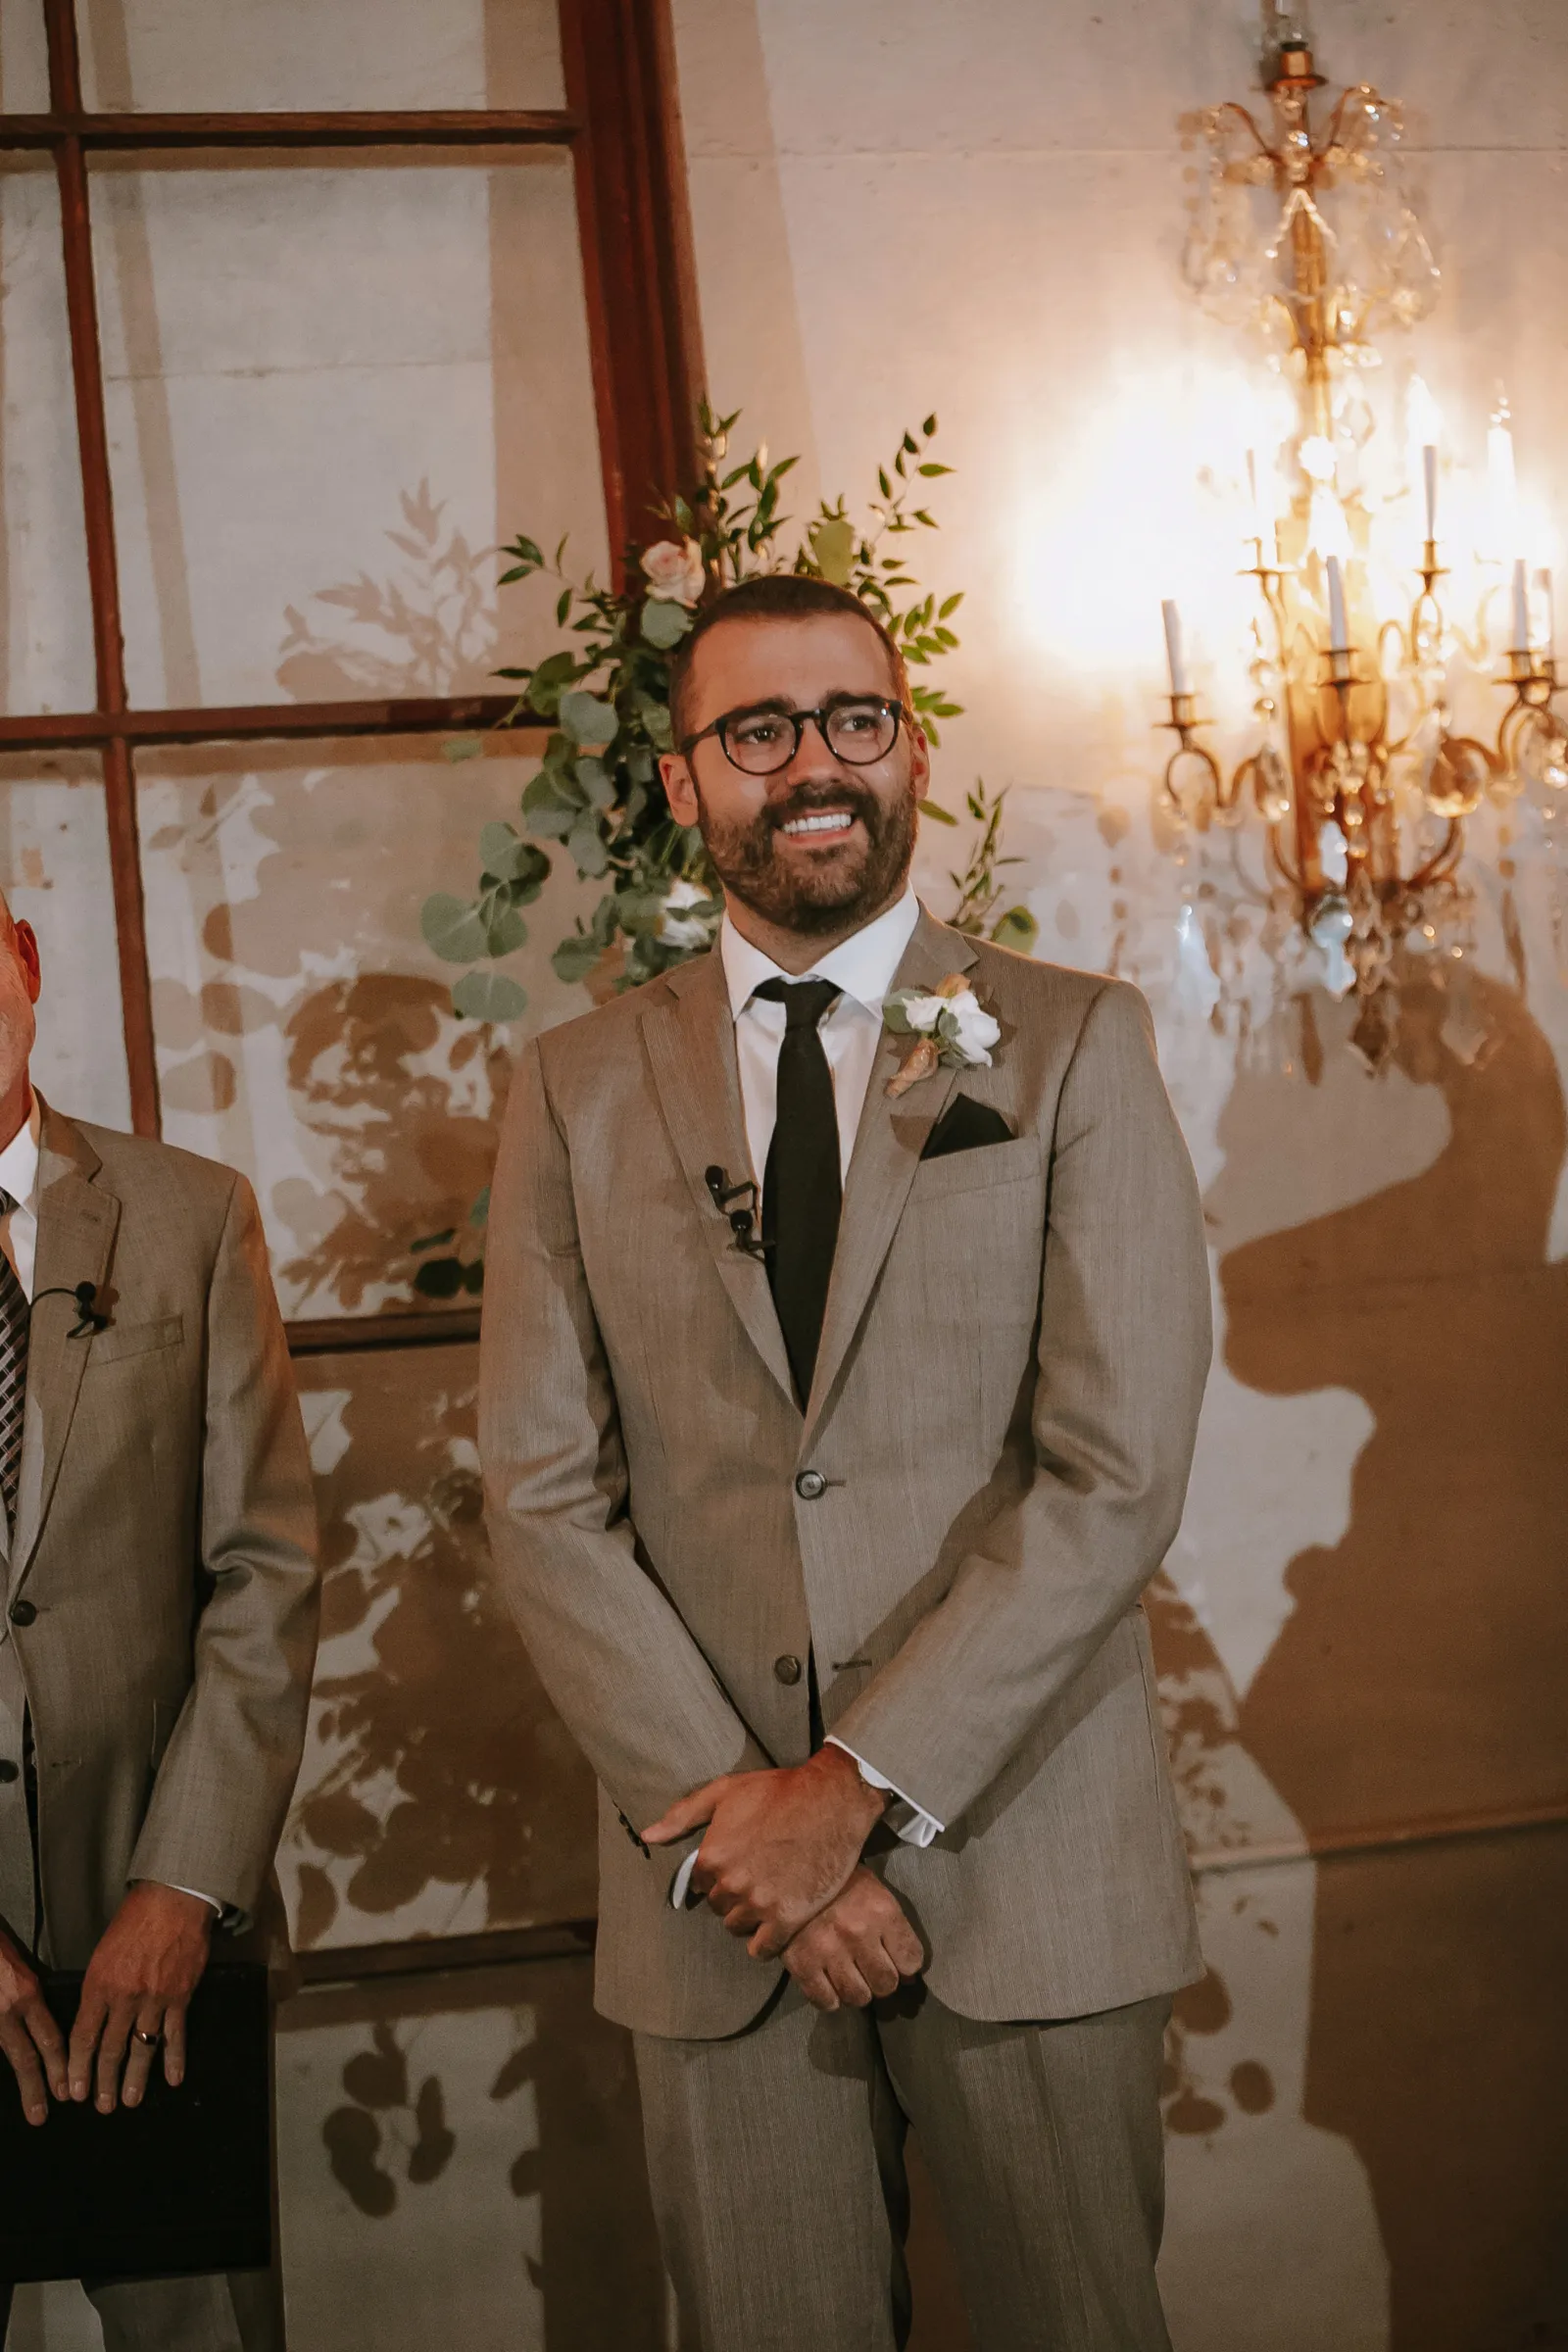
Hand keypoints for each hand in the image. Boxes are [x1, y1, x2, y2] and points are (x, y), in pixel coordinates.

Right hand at [0, 1921, 67, 2123]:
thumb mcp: (23, 1967)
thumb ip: (35, 1995)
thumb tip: (46, 2021)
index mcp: (27, 1994)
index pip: (49, 2038)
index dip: (59, 2066)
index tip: (67, 2090)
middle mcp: (9, 2010)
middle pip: (26, 2057)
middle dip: (38, 2087)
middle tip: (43, 2116)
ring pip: (9, 2056)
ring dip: (21, 2085)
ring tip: (29, 2110)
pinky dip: (4, 2064)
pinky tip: (7, 2081)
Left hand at [69, 1883, 211, 2112]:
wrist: (173, 1900)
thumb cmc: (135, 1920)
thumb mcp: (102, 1952)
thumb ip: (97, 1988)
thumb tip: (94, 2019)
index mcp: (99, 1985)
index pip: (83, 2037)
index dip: (78, 2068)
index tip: (75, 2090)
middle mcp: (124, 1997)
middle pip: (110, 2049)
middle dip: (104, 2082)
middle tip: (101, 2105)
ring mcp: (154, 1999)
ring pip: (142, 2048)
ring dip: (135, 2078)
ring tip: (130, 2100)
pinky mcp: (180, 1997)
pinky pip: (176, 2034)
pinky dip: (175, 2058)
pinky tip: (173, 2078)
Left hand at [643, 1746, 886, 1956]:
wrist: (832, 1800)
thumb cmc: (778, 1791)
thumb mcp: (725, 1792)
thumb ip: (683, 1816)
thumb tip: (648, 1836)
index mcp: (711, 1857)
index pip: (700, 1884)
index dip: (718, 1874)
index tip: (738, 1863)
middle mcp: (730, 1884)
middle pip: (719, 1906)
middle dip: (733, 1894)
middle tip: (757, 1877)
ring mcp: (759, 1904)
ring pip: (738, 1927)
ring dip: (749, 1916)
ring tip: (768, 1896)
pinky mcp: (787, 1919)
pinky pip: (762, 1949)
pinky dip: (766, 1942)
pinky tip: (776, 1923)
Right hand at [782, 1867, 924, 2012]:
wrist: (791, 1870)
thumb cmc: (839, 1881)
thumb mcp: (875, 1893)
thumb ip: (894, 1931)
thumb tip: (910, 1976)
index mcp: (881, 1911)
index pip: (911, 1961)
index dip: (906, 1964)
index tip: (896, 1961)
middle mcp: (858, 1932)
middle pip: (886, 1984)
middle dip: (882, 1980)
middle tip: (871, 1970)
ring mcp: (828, 1950)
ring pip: (858, 1997)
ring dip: (857, 1991)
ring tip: (850, 1976)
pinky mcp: (801, 1963)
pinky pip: (825, 2001)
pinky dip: (830, 1998)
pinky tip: (829, 1983)